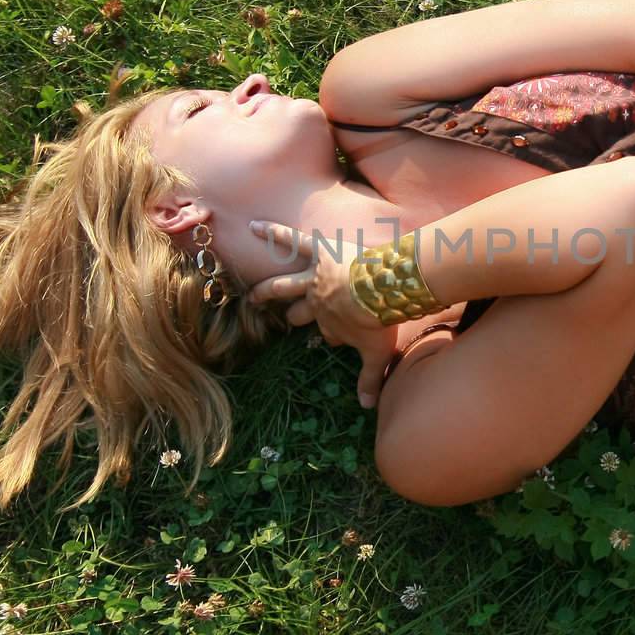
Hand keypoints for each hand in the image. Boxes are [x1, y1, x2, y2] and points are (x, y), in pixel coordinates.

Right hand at [244, 220, 398, 408]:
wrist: (381, 289)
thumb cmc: (379, 321)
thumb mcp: (377, 354)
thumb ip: (371, 380)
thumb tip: (368, 408)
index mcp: (330, 326)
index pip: (329, 333)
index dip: (338, 335)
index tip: (347, 337)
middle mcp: (315, 303)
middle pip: (300, 313)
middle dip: (295, 317)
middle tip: (288, 320)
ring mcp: (312, 278)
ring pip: (283, 284)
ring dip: (267, 290)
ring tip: (253, 295)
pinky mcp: (317, 251)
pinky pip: (291, 241)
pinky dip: (273, 233)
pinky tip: (255, 226)